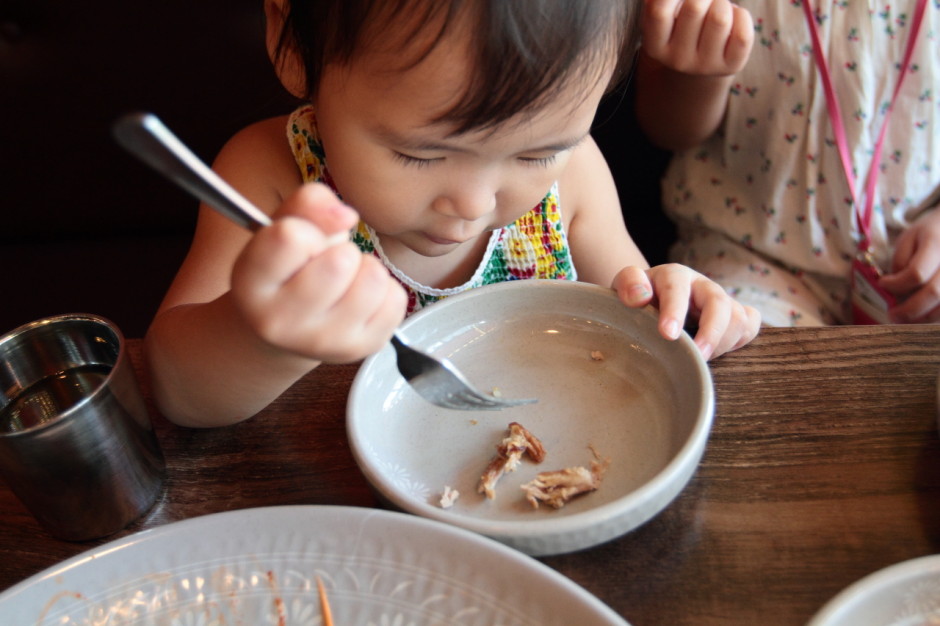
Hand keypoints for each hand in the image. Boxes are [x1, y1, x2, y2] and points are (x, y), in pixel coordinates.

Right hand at [230, 183, 406, 360]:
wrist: (287, 327)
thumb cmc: (287, 266)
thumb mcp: (282, 226)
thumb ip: (308, 204)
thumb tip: (346, 216)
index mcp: (250, 285)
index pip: (290, 237)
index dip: (306, 229)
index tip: (300, 243)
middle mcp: (280, 322)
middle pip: (340, 262)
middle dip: (341, 250)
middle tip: (327, 263)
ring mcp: (321, 342)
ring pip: (373, 280)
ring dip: (366, 268)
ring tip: (346, 278)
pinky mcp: (358, 349)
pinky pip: (395, 300)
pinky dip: (385, 290)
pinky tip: (359, 296)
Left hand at [612, 264, 760, 359]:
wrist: (653, 299)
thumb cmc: (639, 297)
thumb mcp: (626, 286)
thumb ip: (629, 284)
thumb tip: (640, 297)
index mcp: (674, 276)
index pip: (677, 288)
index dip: (675, 311)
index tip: (668, 335)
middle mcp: (702, 286)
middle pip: (719, 303)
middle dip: (711, 333)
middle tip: (699, 359)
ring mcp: (721, 300)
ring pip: (738, 318)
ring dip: (723, 343)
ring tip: (700, 360)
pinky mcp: (734, 315)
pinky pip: (751, 324)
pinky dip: (741, 340)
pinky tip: (721, 351)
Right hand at [641, 0, 753, 76]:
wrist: (700, 62)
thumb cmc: (683, 26)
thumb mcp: (667, 15)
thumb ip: (667, 2)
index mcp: (655, 46)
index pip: (659, 11)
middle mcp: (678, 61)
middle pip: (694, 6)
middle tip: (704, 1)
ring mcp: (705, 66)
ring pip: (720, 17)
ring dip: (722, 3)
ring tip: (717, 9)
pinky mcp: (731, 66)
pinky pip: (742, 33)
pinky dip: (741, 16)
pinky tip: (732, 21)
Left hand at [880, 207, 939, 322]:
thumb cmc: (928, 234)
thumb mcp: (908, 239)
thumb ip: (901, 263)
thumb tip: (895, 291)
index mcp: (937, 242)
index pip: (917, 273)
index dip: (896, 285)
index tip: (882, 284)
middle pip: (934, 293)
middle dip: (909, 309)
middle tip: (892, 315)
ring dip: (923, 317)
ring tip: (905, 317)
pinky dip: (934, 315)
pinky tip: (921, 313)